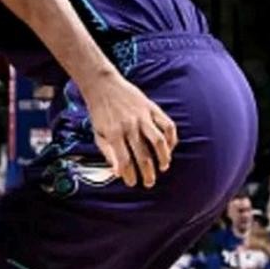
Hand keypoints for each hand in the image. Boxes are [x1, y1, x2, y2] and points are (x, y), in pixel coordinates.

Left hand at [79, 71, 178, 187]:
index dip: (129, 175)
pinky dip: (171, 138)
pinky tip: (169, 148)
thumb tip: (117, 173)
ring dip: (163, 157)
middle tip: (149, 183)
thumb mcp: (98, 133)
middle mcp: (130, 126)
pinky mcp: (152, 108)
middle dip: (147, 173)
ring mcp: (143, 116)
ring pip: (158, 141)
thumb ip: (108, 153)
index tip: (132, 183)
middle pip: (143, 155)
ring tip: (163, 167)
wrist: (103, 85)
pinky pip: (167, 125)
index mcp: (114, 133)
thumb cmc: (100, 112)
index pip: (124, 161)